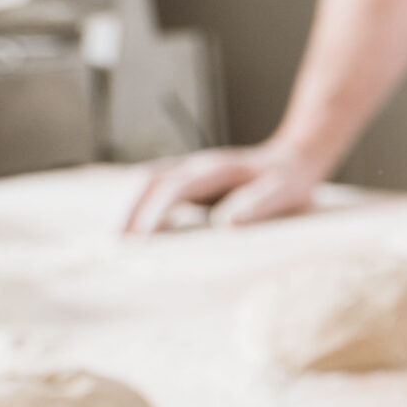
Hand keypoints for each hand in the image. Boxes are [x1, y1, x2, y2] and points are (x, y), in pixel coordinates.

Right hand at [124, 142, 327, 234]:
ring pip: (147, 182)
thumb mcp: (284, 192)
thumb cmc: (289, 182)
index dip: (155, 214)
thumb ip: (258, 205)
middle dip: (129, 213)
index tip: (140, 242)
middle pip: (150, 182)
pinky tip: (128, 231)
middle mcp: (197, 165)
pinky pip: (154, 187)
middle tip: (113, 248)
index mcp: (218, 169)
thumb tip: (225, 224)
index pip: (175, 189)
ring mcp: (189, 169)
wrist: (293, 159)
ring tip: (113, 242)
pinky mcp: (187, 179)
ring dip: (127, 209)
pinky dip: (137, 206)